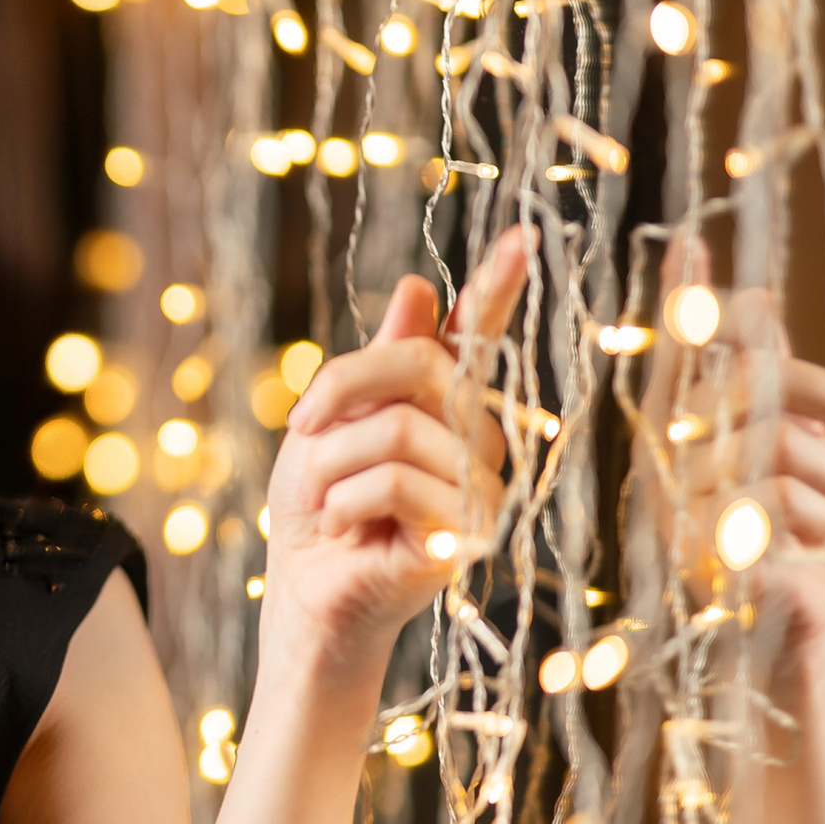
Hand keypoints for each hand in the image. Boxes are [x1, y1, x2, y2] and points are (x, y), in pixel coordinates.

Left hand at [260, 230, 530, 672]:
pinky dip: (346, 500)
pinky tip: (344, 528)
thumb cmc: (317, 504)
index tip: (521, 235)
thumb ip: (377, 364)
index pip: (476, 336)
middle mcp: (479, 439)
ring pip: (398, 430)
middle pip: (423, 366)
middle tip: (303, 424)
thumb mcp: (330, 422)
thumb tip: (417, 287)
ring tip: (325, 500)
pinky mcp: (466, 535)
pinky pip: (396, 482)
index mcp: (446, 404)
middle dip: (343, 388)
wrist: (306, 588)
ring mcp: (481, 488)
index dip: (497, 285)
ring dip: (333, 463)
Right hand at [636, 255, 824, 686]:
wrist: (771, 653)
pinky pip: (775, 495)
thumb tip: (762, 304)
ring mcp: (670, 504)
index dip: (685, 294)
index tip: (690, 237)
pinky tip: (808, 553)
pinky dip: (817, 521)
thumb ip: (769, 389)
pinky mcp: (697, 547)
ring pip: (774, 440)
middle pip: (751, 382)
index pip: (679, 349)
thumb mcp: (788, 462)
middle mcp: (657, 459)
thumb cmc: (779, 551)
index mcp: (672, 431)